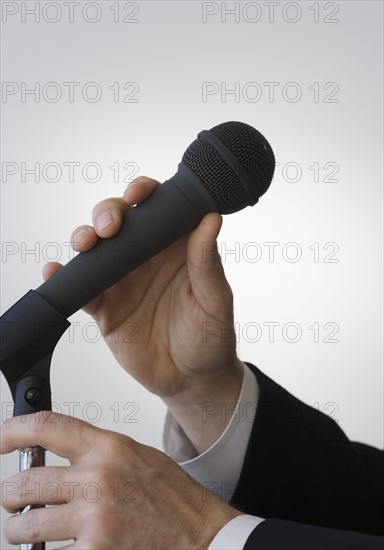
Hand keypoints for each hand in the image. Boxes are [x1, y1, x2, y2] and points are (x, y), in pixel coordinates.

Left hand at [0, 413, 239, 548]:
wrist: (202, 538)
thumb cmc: (174, 500)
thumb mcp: (138, 458)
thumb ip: (99, 453)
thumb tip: (60, 454)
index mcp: (110, 448)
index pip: (48, 426)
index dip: (14, 429)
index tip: (2, 437)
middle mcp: (98, 479)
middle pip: (25, 480)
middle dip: (12, 495)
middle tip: (16, 500)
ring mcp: (94, 518)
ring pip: (25, 525)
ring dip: (22, 531)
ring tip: (32, 531)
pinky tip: (66, 546)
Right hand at [43, 177, 242, 451]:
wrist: (191, 381)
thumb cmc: (211, 338)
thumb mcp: (215, 301)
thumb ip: (207, 263)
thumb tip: (211, 219)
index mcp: (176, 248)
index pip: (158, 209)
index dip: (144, 192)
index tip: (138, 193)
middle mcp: (147, 258)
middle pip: (120, 221)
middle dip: (107, 213)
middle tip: (110, 227)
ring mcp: (123, 281)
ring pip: (96, 249)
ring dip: (84, 238)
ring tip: (86, 244)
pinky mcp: (105, 307)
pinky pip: (81, 288)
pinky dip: (65, 277)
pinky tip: (56, 271)